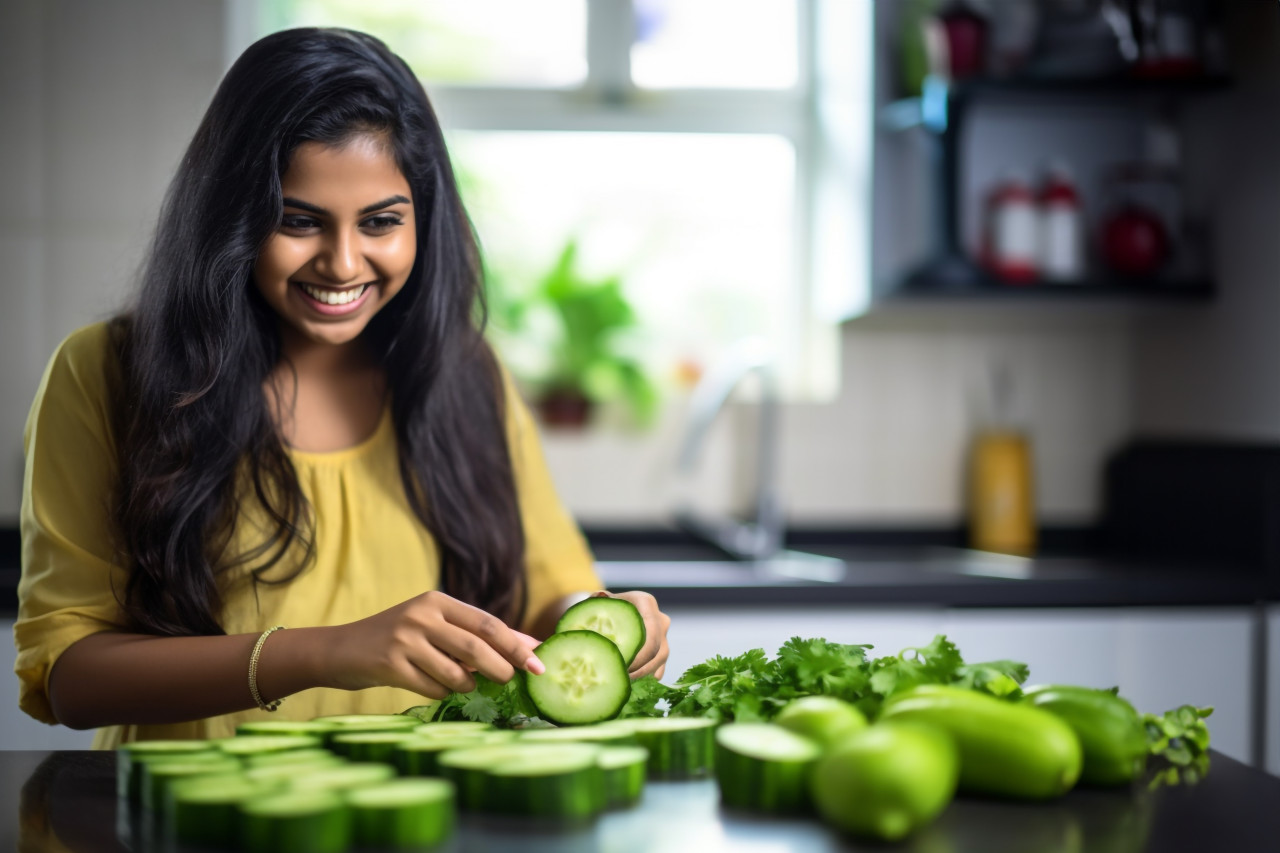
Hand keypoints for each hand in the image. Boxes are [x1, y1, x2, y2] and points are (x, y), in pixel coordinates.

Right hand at [321, 591, 544, 699]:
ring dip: (467, 685)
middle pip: (478, 646)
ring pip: (457, 673)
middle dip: (502, 667)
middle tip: (511, 681)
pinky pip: (432, 688)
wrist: (339, 650)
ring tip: (463, 684)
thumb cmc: (396, 639)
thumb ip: (472, 634)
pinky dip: (441, 693)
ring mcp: (405, 639)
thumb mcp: (431, 626)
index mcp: (437, 601)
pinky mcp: (389, 664)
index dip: (517, 644)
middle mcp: (422, 615)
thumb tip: (528, 649)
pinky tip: (432, 686)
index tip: (539, 662)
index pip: (488, 623)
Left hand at [592, 590, 669, 679]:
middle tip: (621, 679)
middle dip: (640, 668)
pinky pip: (660, 667)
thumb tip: (601, 597)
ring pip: (660, 660)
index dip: (639, 655)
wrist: (608, 614)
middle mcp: (659, 618)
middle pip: (658, 649)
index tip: (621, 666)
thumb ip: (598, 601)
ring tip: (624, 682)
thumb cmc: (601, 609)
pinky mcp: (661, 651)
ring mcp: (663, 636)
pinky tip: (632, 684)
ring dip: (644, 674)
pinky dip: (647, 677)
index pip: (651, 633)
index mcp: (646, 603)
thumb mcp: (598, 603)